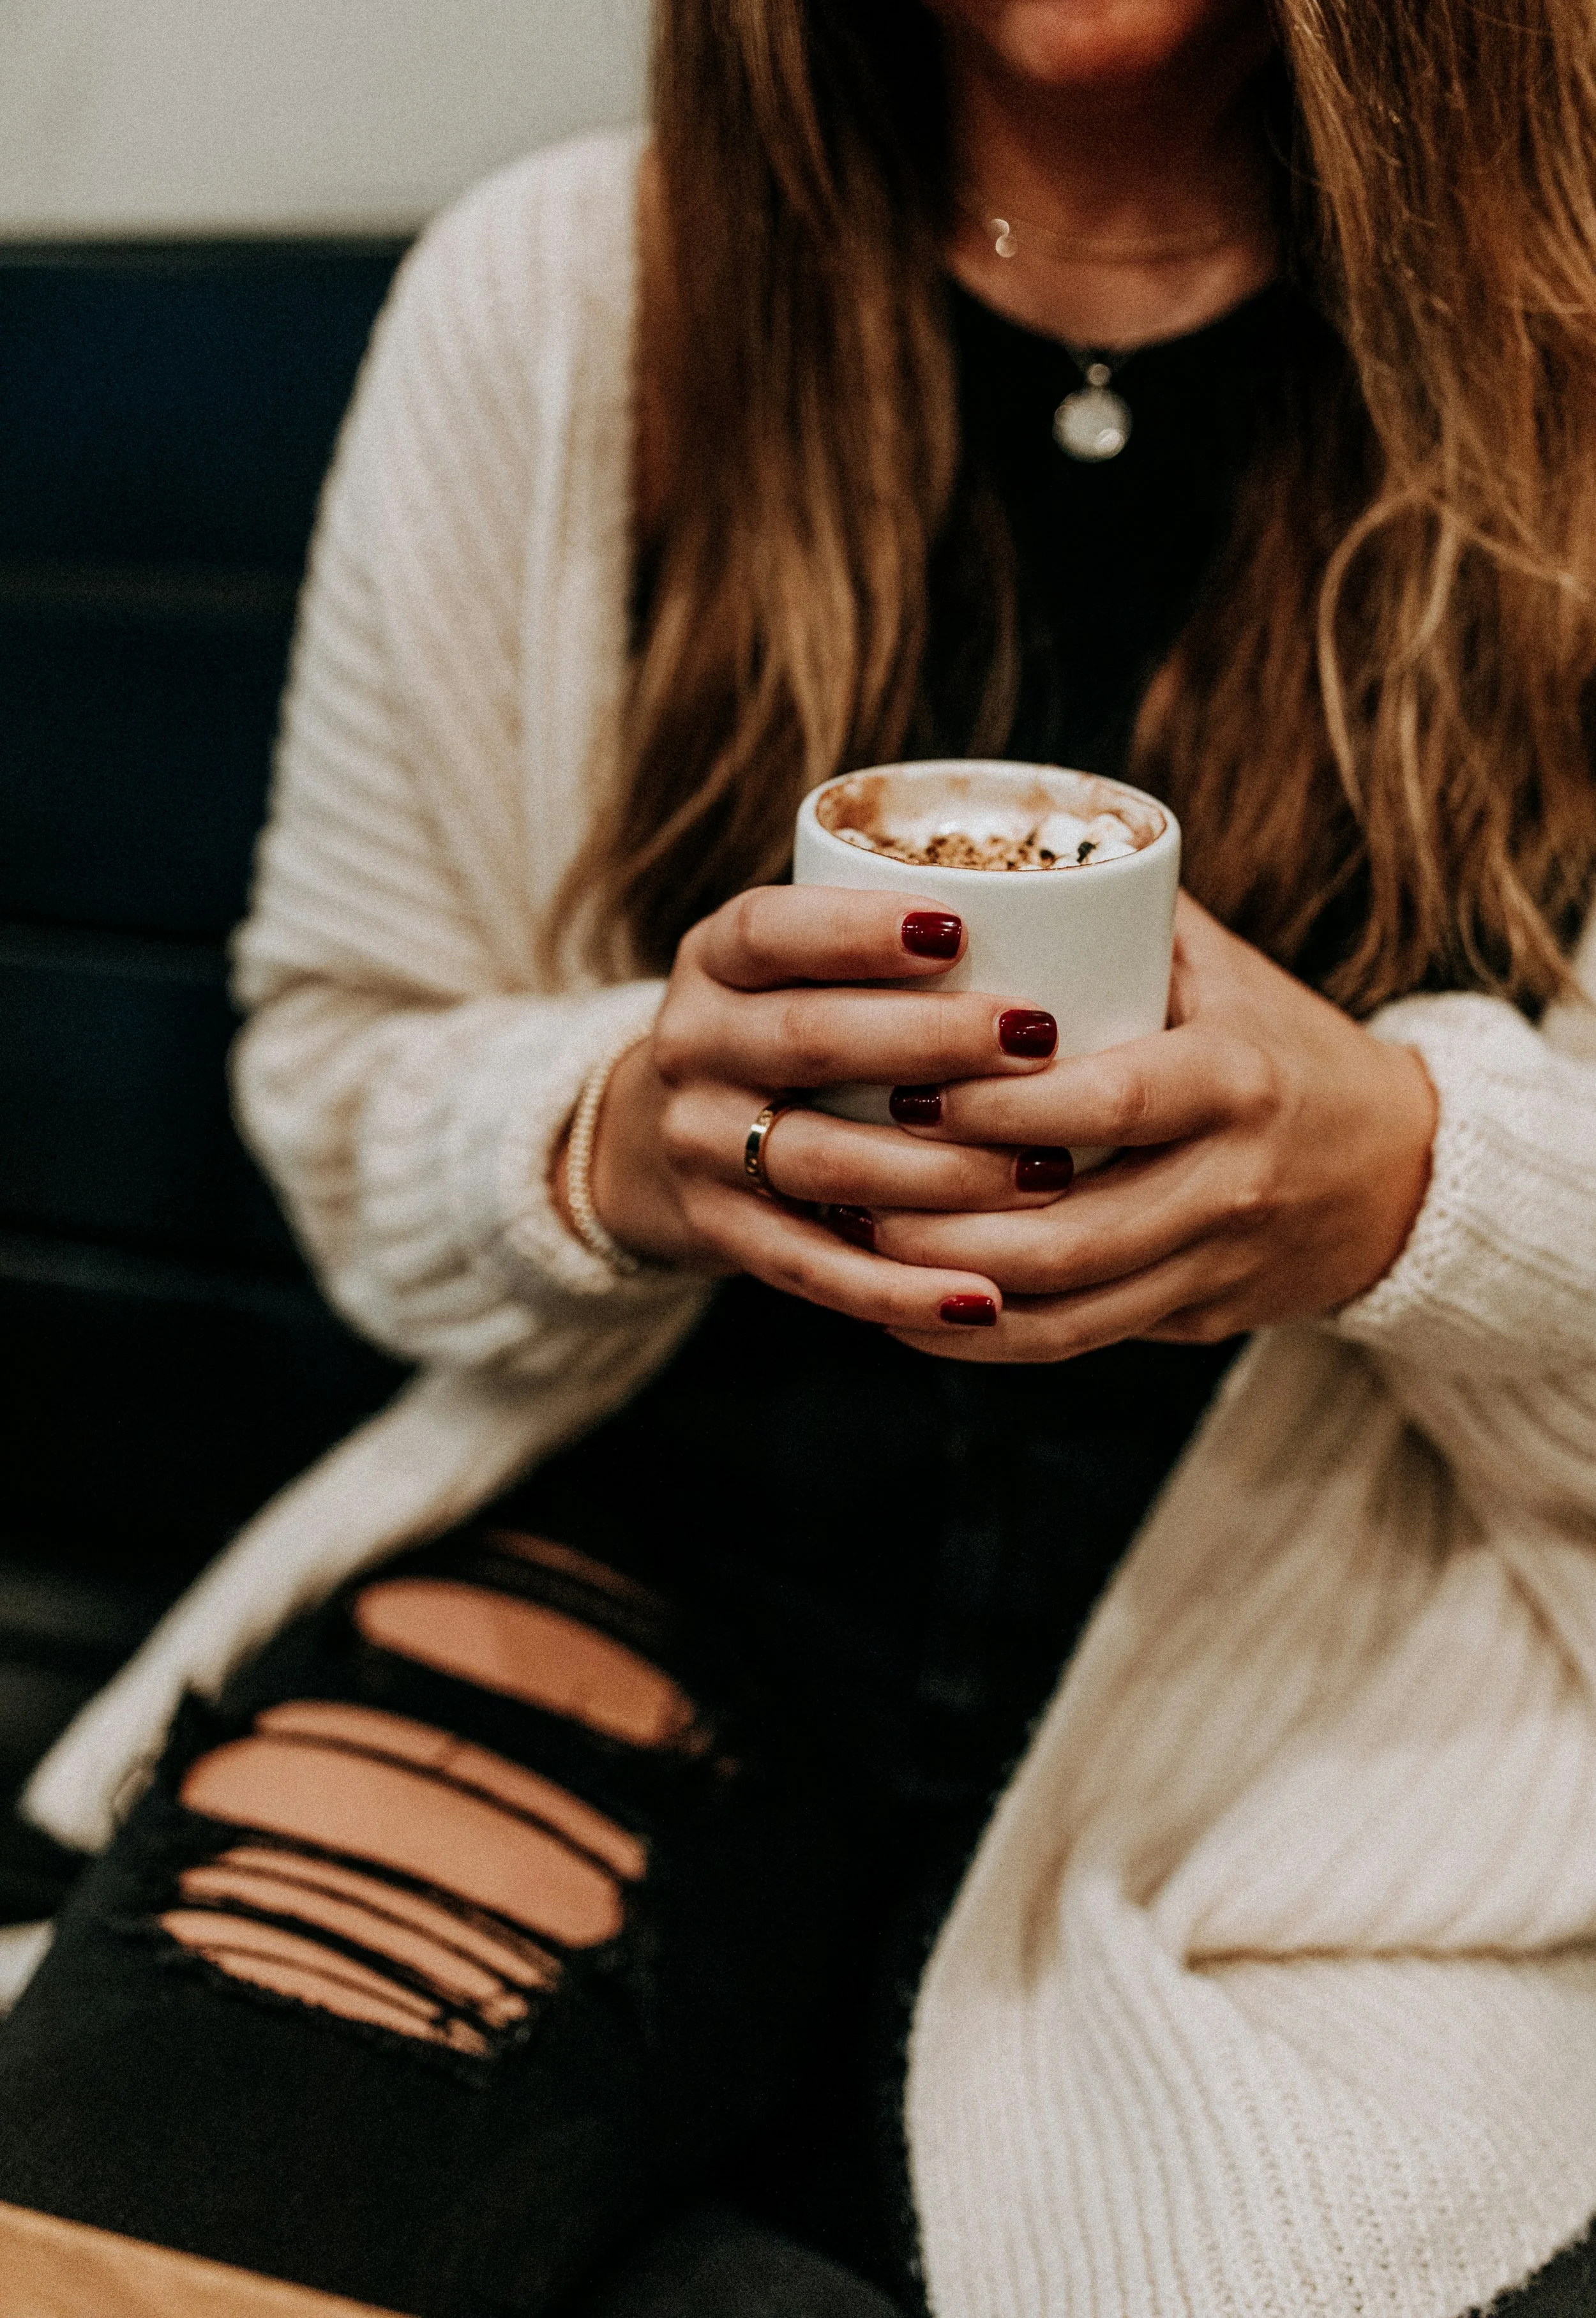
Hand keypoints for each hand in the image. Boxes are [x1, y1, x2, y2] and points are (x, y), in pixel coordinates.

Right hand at [554, 885, 1073, 1333]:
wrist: (654, 1136)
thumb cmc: (784, 1029)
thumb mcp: (792, 966)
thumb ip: (880, 947)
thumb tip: (1070, 919)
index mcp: (715, 960)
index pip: (770, 930)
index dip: (857, 931)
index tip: (958, 930)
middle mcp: (693, 1045)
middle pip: (808, 1040)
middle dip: (929, 1040)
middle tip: (1038, 1038)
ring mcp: (699, 1145)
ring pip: (822, 1161)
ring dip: (939, 1173)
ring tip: (1047, 1171)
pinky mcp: (720, 1232)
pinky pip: (813, 1268)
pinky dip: (900, 1290)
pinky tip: (983, 1301)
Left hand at [874, 895, 1437, 1361]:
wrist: (1396, 1168)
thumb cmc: (1277, 1040)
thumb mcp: (1222, 967)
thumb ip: (1120, 911)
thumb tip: (979, 851)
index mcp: (1235, 1080)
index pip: (1107, 1103)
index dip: (999, 1109)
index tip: (907, 1091)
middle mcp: (1231, 1184)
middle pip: (1071, 1233)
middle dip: (946, 1218)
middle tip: (847, 1183)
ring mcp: (1214, 1264)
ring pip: (1066, 1307)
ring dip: (950, 1286)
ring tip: (859, 1245)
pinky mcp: (1195, 1319)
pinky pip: (1078, 1342)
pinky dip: (985, 1338)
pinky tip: (907, 1310)